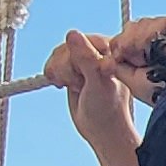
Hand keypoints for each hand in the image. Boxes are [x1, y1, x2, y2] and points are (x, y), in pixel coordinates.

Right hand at [51, 32, 143, 157]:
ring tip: (76, 86)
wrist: (101, 130)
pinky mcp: (72, 68)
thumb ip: (86, 58)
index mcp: (111, 50)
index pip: (83, 40)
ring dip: (62, 73)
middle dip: (68, 68)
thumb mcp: (97, 83)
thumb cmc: (107, 110)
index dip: (77, 60)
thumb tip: (73, 34)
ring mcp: (84, 59)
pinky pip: (53, 60)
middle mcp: (98, 51)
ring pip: (59, 53)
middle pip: (68, 46)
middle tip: (80, 85)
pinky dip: (54, 74)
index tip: (85, 77)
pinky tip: (65, 84)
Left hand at [101, 16, 165, 104]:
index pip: (130, 36)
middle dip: (127, 39)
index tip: (117, 55)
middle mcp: (163, 42)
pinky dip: (151, 31)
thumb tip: (111, 52)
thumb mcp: (131, 79)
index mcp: (151, 54)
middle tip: (128, 54)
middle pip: (136, 27)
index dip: (120, 42)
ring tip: (142, 55)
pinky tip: (150, 45)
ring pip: (146, 23)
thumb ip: (119, 64)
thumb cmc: (160, 91)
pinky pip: (162, 21)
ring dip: (137, 38)